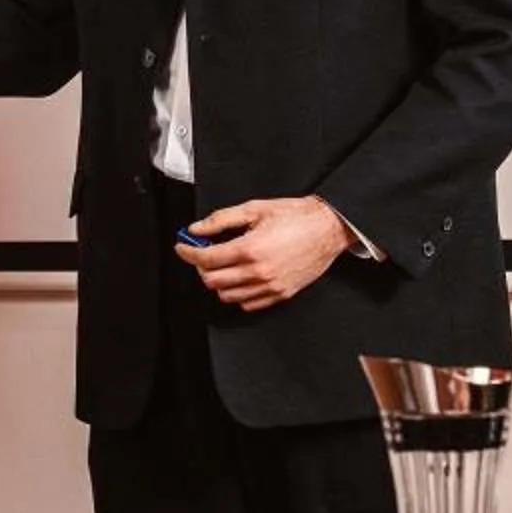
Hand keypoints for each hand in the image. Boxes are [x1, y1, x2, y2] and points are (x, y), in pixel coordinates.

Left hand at [175, 196, 352, 311]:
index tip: (183, 246)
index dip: (188, 252)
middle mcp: (258, 272)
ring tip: (223, 265)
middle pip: (212, 280)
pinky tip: (240, 277)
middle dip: (201, 267)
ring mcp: (270, 286)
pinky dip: (238, 293)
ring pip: (227, 295)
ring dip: (218, 281)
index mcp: (250, 249)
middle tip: (203, 253)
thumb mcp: (255, 209)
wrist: (328, 228)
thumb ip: (221, 220)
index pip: (206, 259)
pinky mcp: (281, 294)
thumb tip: (197, 228)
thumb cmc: (297, 216)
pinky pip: (248, 303)